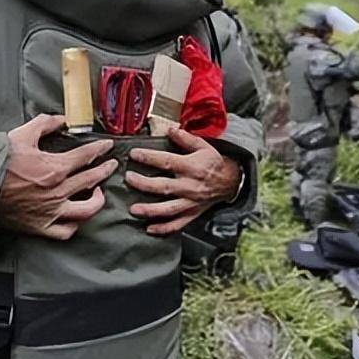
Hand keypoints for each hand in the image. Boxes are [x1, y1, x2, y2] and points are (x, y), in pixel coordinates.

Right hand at [0, 114, 116, 239]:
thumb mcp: (21, 135)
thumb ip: (44, 124)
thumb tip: (61, 120)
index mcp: (55, 168)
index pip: (86, 156)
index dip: (100, 149)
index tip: (107, 146)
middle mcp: (58, 191)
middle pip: (92, 180)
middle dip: (105, 170)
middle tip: (111, 165)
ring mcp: (51, 212)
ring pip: (87, 210)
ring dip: (98, 200)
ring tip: (98, 192)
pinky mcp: (41, 227)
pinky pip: (66, 231)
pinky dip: (75, 224)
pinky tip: (77, 217)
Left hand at [126, 126, 241, 235]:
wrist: (230, 182)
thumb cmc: (213, 163)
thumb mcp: (203, 146)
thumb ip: (186, 139)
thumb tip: (170, 130)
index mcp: (190, 167)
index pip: (166, 162)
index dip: (149, 158)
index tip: (134, 154)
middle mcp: (189, 186)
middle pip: (163, 187)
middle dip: (143, 184)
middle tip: (128, 179)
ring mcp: (190, 202)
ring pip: (168, 209)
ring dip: (150, 210)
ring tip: (134, 210)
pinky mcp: (192, 213)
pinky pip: (178, 224)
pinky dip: (164, 228)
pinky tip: (150, 229)